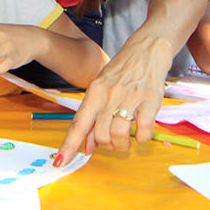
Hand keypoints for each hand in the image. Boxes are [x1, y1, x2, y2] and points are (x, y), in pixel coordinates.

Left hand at [56, 32, 170, 165]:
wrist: (148, 48)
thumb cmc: (122, 70)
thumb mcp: (102, 87)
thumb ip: (93, 115)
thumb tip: (86, 145)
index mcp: (95, 91)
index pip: (78, 123)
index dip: (68, 145)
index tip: (59, 162)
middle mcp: (110, 95)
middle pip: (100, 134)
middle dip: (106, 146)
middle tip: (112, 142)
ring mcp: (130, 97)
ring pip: (119, 135)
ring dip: (122, 145)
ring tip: (126, 140)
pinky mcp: (150, 100)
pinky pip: (143, 131)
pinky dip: (142, 138)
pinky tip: (142, 133)